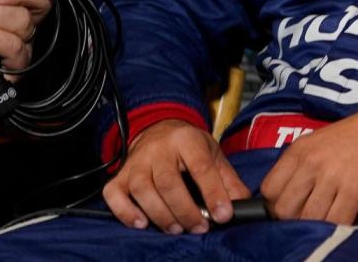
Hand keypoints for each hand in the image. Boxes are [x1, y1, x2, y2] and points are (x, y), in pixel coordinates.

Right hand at [102, 119, 250, 233]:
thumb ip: (228, 180)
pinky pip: (115, 195)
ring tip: (177, 228)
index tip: (223, 215)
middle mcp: (159, 149)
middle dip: (186, 210)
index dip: (213, 193)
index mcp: (187, 139)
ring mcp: (137, 162)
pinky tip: (141, 223)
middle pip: (169, 182)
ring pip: (143, 190)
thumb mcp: (212, 154)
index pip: (201, 167)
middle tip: (199, 227)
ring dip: (161, 215)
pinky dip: (126, 212)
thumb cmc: (187, 146)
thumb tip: (243, 204)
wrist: (158, 129)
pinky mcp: (120, 175)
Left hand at [260, 105, 357, 223]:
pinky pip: (336, 222)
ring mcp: (332, 178)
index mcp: (300, 150)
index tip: (291, 208)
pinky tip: (350, 218)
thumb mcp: (321, 142)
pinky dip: (341, 227)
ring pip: (308, 219)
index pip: (269, 189)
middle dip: (295, 220)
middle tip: (311, 217)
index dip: (276, 205)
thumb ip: (302, 166)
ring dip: (318, 225)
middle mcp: (312, 163)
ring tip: (331, 218)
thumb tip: (289, 196)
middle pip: (284, 210)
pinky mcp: (355, 191)